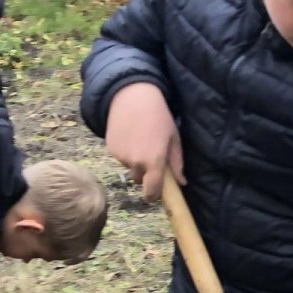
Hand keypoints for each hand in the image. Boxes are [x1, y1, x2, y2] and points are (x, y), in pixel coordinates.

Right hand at [105, 83, 183, 201]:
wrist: (132, 96)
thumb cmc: (159, 116)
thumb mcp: (174, 138)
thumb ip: (177, 163)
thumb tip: (181, 183)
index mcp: (154, 161)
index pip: (152, 192)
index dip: (154, 195)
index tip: (157, 192)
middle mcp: (135, 162)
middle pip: (140, 180)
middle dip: (146, 174)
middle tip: (152, 156)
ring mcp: (120, 156)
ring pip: (130, 167)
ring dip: (135, 161)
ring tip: (141, 139)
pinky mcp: (110, 149)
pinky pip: (121, 157)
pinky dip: (126, 152)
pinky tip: (131, 135)